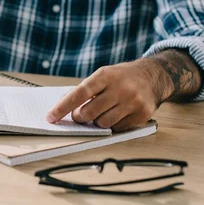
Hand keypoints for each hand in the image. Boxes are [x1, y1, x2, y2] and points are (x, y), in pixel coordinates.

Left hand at [46, 59, 169, 131]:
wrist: (152, 76)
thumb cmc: (121, 77)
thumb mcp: (102, 75)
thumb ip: (84, 90)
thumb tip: (61, 106)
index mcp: (105, 75)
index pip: (79, 94)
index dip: (62, 107)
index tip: (50, 117)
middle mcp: (120, 88)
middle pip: (88, 112)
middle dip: (79, 117)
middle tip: (80, 115)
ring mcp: (132, 102)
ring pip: (102, 123)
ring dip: (97, 122)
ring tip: (102, 112)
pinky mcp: (142, 114)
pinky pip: (118, 128)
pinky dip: (112, 125)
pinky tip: (117, 114)